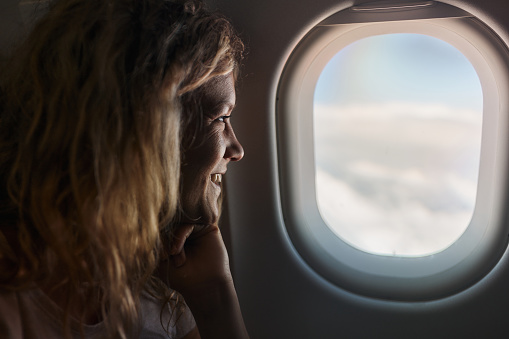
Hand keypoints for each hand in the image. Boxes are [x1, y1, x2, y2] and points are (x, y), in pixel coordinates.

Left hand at [158, 224, 248, 338]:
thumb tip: (145, 230)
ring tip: (172, 255)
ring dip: (171, 239)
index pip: (159, 228)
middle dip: (162, 239)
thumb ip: (154, 245)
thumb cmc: (182, 277)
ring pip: (177, 222)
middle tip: (164, 256)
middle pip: (168, 223)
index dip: (153, 238)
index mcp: (173, 237)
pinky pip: (188, 222)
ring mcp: (196, 228)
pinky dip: (179, 235)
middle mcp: (185, 230)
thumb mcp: (160, 261)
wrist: (204, 286)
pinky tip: (175, 250)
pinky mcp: (207, 226)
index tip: (154, 256)